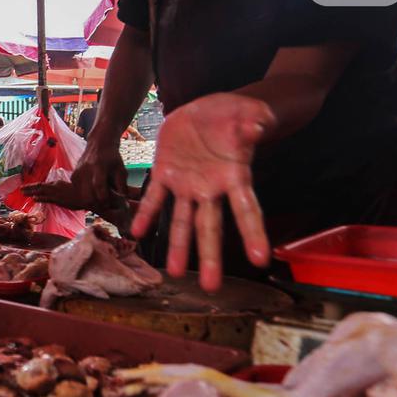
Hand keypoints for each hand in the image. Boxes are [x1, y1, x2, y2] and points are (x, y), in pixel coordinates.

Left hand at [21, 179, 91, 209]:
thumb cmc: (80, 193)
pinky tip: (34, 198)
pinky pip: (48, 198)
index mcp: (57, 184)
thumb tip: (55, 193)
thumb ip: (60, 191)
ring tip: (23, 193)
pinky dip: (40, 197)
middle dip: (29, 187)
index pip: (43, 185)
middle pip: (40, 186)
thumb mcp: (68, 190)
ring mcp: (57, 193)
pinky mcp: (59, 199)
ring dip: (31, 191)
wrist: (88, 196)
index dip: (34, 186)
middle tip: (20, 189)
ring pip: (41, 191)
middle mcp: (56, 186)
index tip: (27, 187)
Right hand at [69, 142, 127, 209]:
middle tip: (104, 205)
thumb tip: (123, 202)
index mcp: (99, 166)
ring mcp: (77, 173)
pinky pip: (78, 192)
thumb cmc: (112, 159)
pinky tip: (93, 192)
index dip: (104, 198)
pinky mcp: (73, 176)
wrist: (99, 145)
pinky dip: (85, 195)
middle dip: (96, 204)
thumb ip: (122, 186)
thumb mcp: (121, 170)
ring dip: (91, 201)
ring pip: (81, 196)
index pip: (98, 186)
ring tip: (99, 199)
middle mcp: (85, 170)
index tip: (109, 205)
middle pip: (87, 195)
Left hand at [131, 93, 274, 291]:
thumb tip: (259, 127)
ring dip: (176, 246)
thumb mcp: (249, 113)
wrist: (209, 110)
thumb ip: (255, 122)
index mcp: (234, 176)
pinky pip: (154, 198)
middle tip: (211, 286)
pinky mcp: (165, 173)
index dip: (252, 233)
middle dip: (209, 256)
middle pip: (210, 227)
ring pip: (181, 220)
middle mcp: (210, 188)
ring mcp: (187, 184)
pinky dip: (146, 214)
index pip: (247, 209)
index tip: (260, 259)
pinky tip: (136, 233)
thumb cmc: (237, 114)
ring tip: (172, 271)